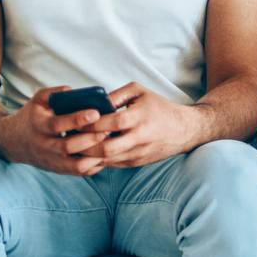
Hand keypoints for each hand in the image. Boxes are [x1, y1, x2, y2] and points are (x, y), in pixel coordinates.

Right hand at [0, 86, 108, 175]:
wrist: (13, 142)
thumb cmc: (32, 117)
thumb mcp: (37, 101)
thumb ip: (53, 93)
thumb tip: (74, 91)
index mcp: (39, 125)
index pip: (58, 124)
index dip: (78, 119)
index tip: (96, 113)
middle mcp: (45, 145)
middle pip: (69, 146)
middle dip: (91, 139)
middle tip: (108, 130)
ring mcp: (52, 160)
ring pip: (76, 165)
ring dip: (96, 156)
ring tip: (109, 144)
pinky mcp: (59, 170)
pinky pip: (80, 172)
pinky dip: (95, 166)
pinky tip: (105, 155)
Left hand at [81, 83, 197, 167]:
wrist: (185, 129)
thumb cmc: (160, 107)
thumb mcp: (139, 92)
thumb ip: (115, 95)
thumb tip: (93, 103)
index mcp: (139, 118)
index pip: (110, 123)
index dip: (90, 123)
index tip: (76, 120)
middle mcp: (140, 138)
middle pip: (105, 147)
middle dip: (85, 144)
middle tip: (70, 137)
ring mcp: (139, 153)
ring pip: (107, 159)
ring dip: (89, 155)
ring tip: (75, 146)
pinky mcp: (138, 162)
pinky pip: (113, 164)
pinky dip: (99, 159)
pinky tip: (89, 152)